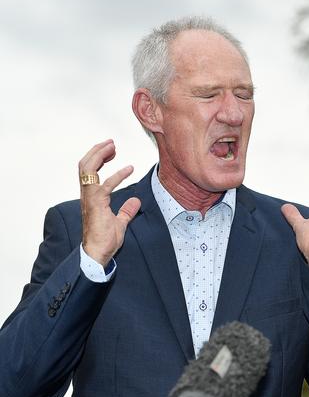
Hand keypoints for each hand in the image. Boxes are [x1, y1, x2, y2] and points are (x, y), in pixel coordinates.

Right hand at [79, 139, 140, 266]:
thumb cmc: (105, 241)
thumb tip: (136, 201)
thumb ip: (127, 211)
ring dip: (100, 155)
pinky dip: (117, 175)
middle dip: (97, 151)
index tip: (112, 152)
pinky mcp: (95, 204)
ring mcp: (90, 199)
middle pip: (85, 165)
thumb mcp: (120, 222)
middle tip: (110, 143)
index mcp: (91, 197)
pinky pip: (104, 185)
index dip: (100, 159)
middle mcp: (87, 195)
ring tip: (112, 146)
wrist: (97, 254)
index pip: (90, 172)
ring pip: (88, 169)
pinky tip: (130, 169)